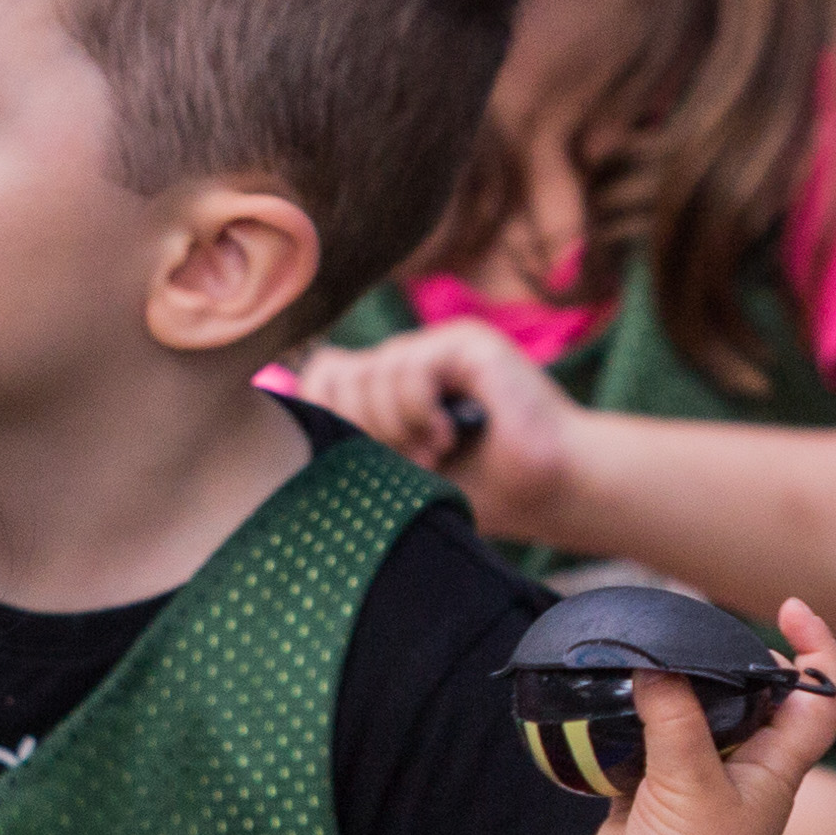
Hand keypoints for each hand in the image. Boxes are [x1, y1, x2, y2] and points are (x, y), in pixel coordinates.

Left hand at [281, 323, 578, 535]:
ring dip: (396, 428)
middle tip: (407, 461)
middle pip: (334, 374)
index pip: (320, 377)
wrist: (550, 490)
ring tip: (434, 453)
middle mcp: (407, 360)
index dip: (329, 418)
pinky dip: (417, 410)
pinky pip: (406, 366)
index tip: (365, 463)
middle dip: (363, 430)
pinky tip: (447, 434)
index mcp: (387, 389)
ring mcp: (436, 347)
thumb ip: (349, 445)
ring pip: (368, 375)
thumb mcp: (396, 475)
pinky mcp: (465, 342)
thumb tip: (285, 426)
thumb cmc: (481, 492)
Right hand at [574, 598, 835, 834]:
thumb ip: (674, 716)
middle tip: (690, 627)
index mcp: (777, 764)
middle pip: (752, 693)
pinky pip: (642, 742)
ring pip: (692, 715)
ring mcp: (693, 782)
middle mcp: (742, 768)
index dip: (818, 647)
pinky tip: (603, 700)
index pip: (822, 696)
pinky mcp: (647, 795)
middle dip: (728, 654)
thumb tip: (652, 662)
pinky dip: (627, 718)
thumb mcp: (690, 782)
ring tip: (641, 653)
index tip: (787, 608)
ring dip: (671, 684)